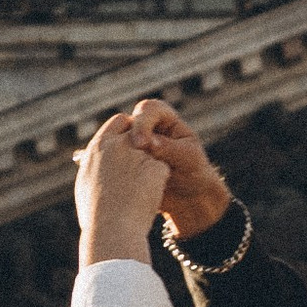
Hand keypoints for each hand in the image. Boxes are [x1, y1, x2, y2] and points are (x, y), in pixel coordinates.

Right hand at [76, 113, 169, 267]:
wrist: (112, 231)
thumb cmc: (95, 216)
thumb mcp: (85, 186)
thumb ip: (90, 167)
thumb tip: (83, 160)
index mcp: (99, 147)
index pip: (119, 123)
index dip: (129, 131)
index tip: (132, 143)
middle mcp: (119, 145)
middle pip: (140, 132)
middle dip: (146, 143)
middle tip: (145, 164)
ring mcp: (138, 154)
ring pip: (154, 153)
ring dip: (151, 168)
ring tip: (141, 193)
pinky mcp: (155, 167)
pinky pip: (163, 171)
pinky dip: (160, 184)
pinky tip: (150, 199)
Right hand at [123, 100, 234, 241]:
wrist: (187, 196)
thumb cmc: (194, 172)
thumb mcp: (187, 159)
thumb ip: (168, 148)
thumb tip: (148, 142)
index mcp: (164, 117)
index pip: (148, 110)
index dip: (143, 124)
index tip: (142, 144)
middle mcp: (145, 127)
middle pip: (126, 123)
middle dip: (125, 139)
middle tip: (126, 159)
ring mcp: (132, 144)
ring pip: (115, 141)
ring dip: (116, 155)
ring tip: (122, 174)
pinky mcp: (125, 161)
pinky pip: (112, 158)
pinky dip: (112, 167)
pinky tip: (116, 180)